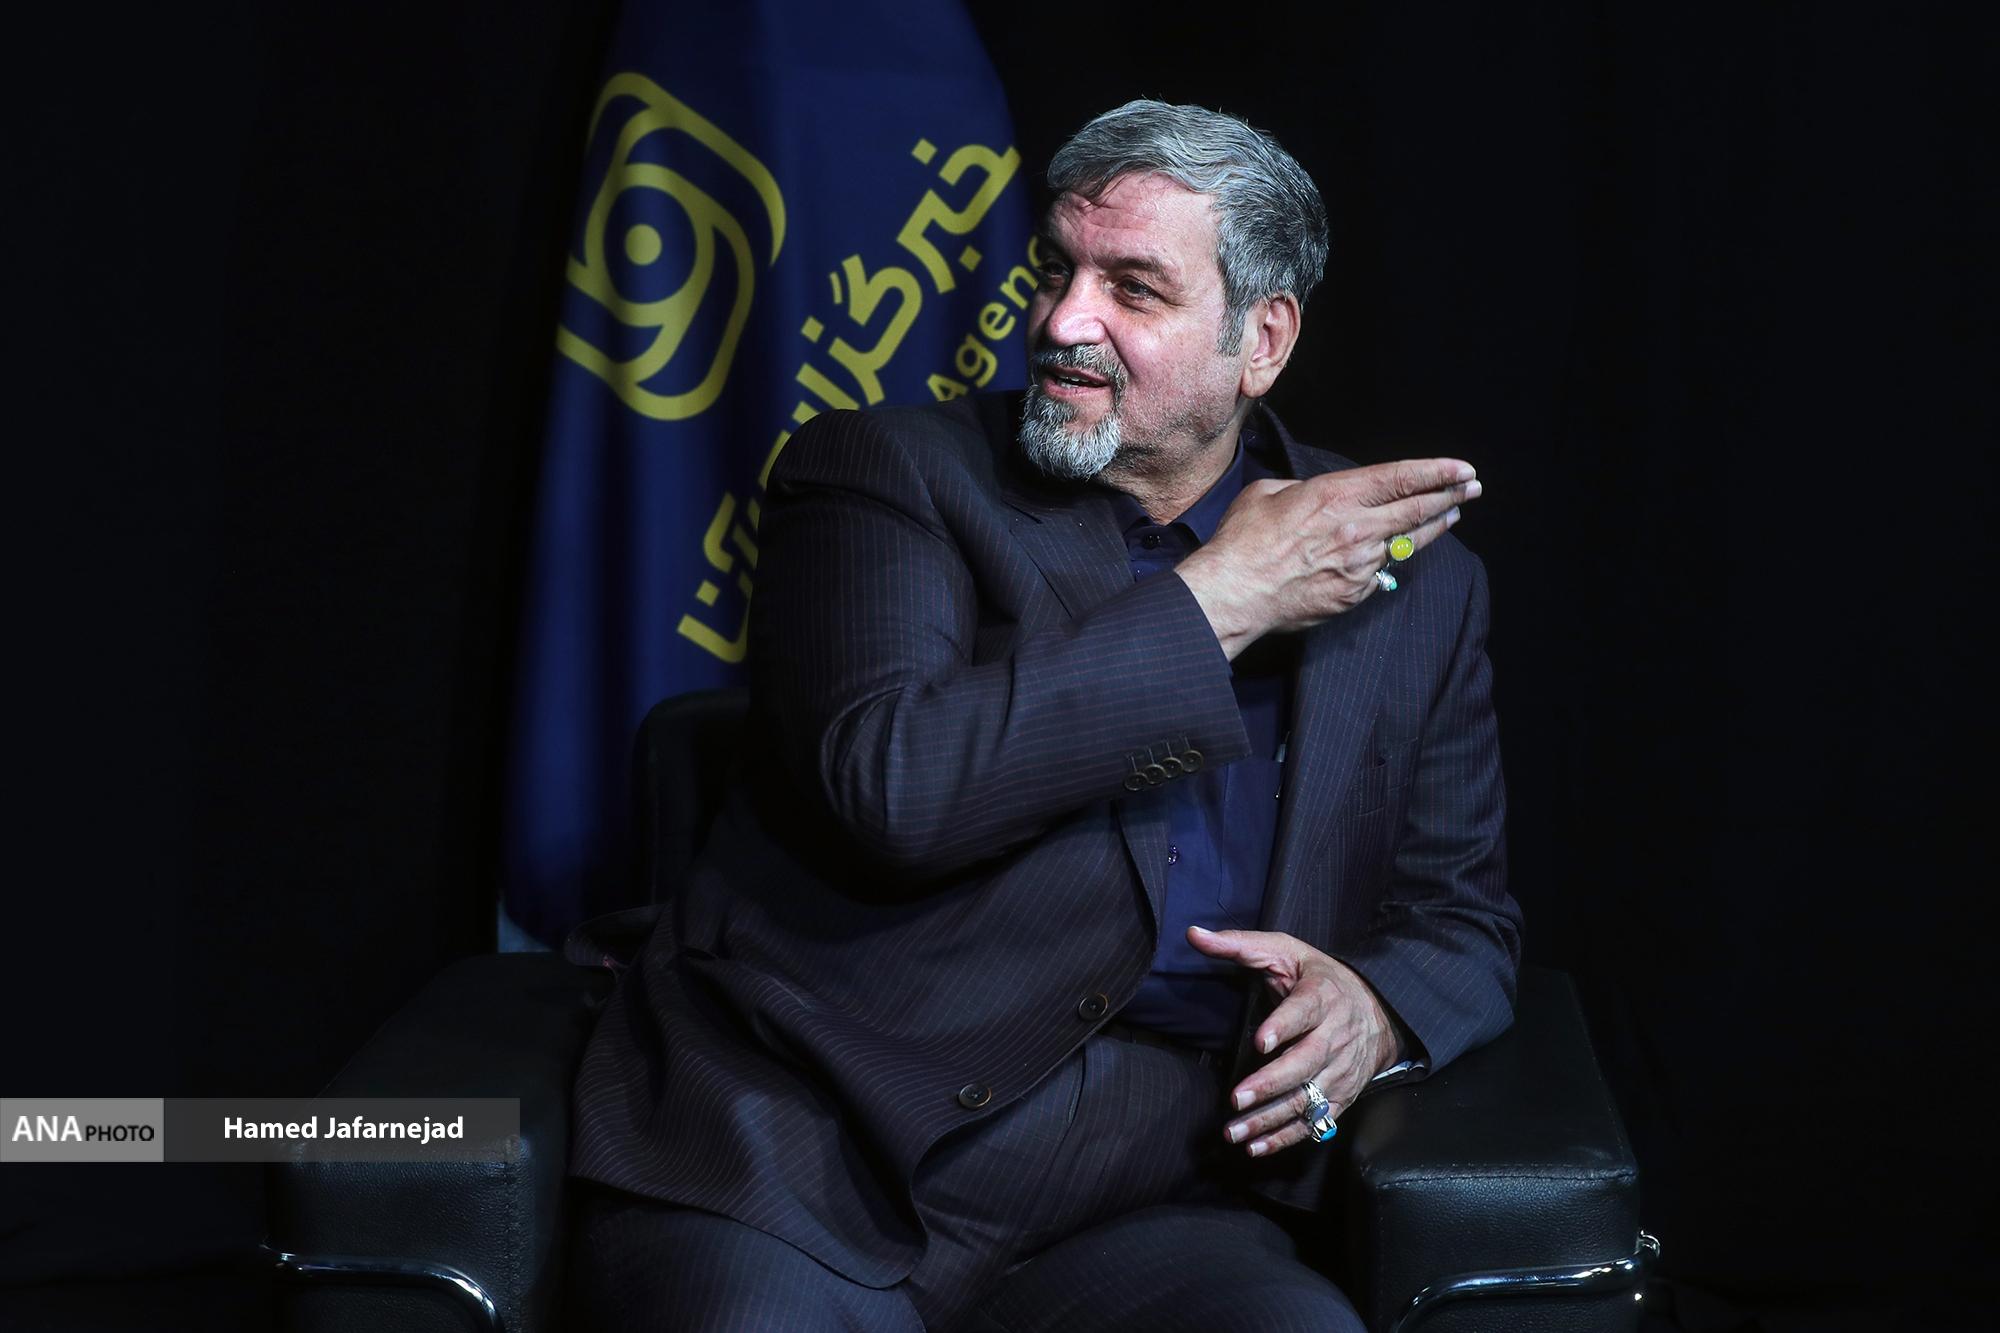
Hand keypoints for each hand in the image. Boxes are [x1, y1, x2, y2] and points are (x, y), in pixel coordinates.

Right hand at [1174, 459, 1480, 658]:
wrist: (1236, 593)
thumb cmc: (1244, 541)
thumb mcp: (1269, 494)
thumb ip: (1303, 490)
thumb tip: (1316, 496)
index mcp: (1336, 496)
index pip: (1400, 479)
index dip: (1436, 472)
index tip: (1462, 469)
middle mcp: (1357, 528)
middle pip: (1416, 510)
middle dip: (1450, 496)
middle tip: (1472, 489)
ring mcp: (1359, 564)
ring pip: (1407, 543)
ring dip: (1431, 528)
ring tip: (1449, 516)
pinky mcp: (1354, 593)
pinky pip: (1381, 573)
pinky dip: (1390, 560)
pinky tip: (1397, 552)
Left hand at [1186, 925, 1402, 1157]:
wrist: (1379, 1011)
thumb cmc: (1319, 978)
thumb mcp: (1284, 951)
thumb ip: (1240, 945)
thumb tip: (1194, 935)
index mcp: (1322, 996)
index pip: (1304, 1012)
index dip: (1284, 1027)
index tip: (1261, 1041)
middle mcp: (1336, 1036)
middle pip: (1305, 1063)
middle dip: (1270, 1083)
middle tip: (1236, 1098)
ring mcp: (1340, 1070)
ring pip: (1307, 1098)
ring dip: (1271, 1118)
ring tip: (1235, 1130)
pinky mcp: (1341, 1096)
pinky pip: (1316, 1122)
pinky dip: (1287, 1138)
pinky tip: (1256, 1146)